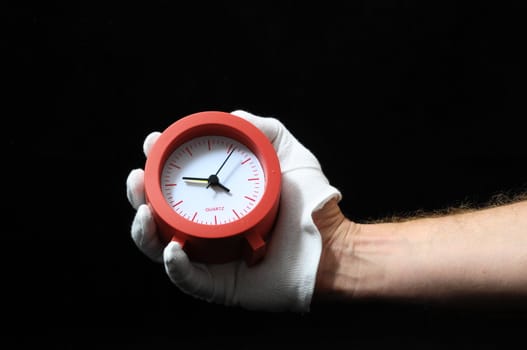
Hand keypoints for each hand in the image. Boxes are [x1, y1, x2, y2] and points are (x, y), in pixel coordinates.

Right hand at [126, 110, 340, 311]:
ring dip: (144, 230)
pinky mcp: (219, 284)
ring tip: (145, 213)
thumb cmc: (311, 201)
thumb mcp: (289, 154)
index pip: (175, 182)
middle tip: (137, 177)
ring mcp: (210, 256)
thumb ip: (264, 129)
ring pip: (161, 247)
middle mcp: (207, 226)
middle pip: (159, 213)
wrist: (332, 242)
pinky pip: (189, 279)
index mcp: (216, 198)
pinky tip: (172, 249)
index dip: (157, 162)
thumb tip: (232, 116)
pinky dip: (176, 265)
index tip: (151, 143)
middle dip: (139, 195)